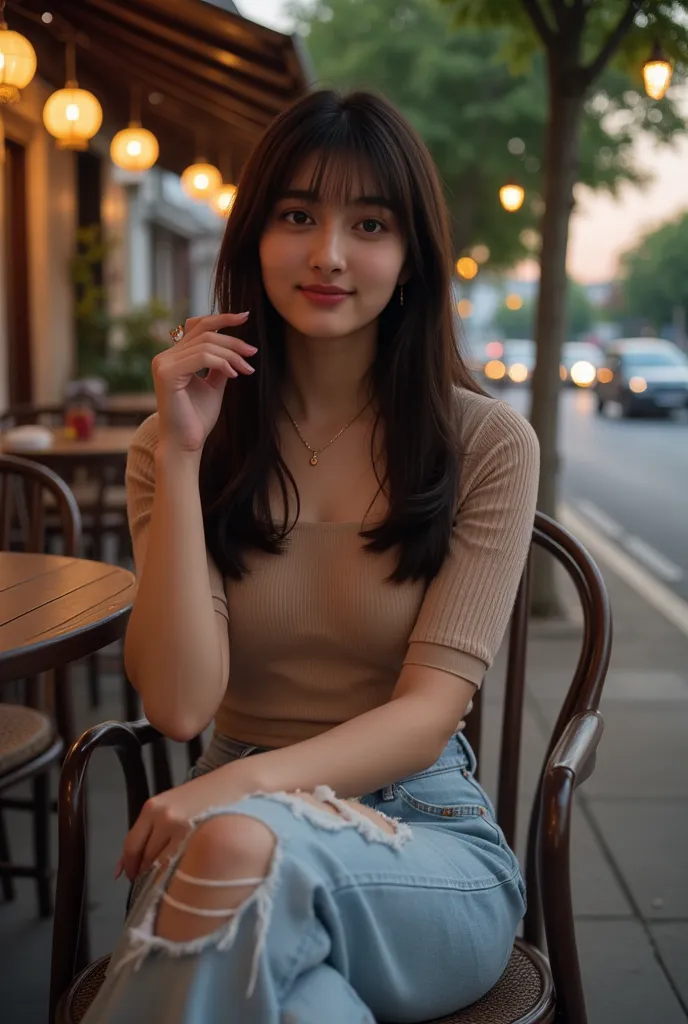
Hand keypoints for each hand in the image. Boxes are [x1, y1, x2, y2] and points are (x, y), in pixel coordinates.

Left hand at [116, 762, 250, 881]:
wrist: (236, 785)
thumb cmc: (203, 796)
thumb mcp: (171, 806)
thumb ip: (150, 830)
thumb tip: (126, 865)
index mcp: (152, 808)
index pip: (131, 846)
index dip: (129, 866)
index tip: (131, 875)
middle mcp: (164, 818)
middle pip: (146, 858)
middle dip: (147, 871)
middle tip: (154, 877)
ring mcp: (183, 829)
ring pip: (162, 865)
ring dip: (163, 874)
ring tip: (173, 874)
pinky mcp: (200, 839)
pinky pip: (181, 866)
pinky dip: (179, 873)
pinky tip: (185, 872)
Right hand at [153, 312, 257, 452]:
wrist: (187, 443)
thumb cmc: (198, 418)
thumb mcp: (213, 385)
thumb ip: (219, 365)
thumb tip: (235, 349)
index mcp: (173, 357)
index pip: (197, 326)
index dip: (221, 319)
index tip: (245, 317)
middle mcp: (164, 356)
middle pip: (205, 333)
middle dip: (233, 341)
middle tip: (253, 353)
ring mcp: (163, 363)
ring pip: (206, 344)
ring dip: (232, 355)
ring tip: (247, 368)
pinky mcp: (167, 373)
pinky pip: (201, 357)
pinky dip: (222, 363)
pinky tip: (234, 374)